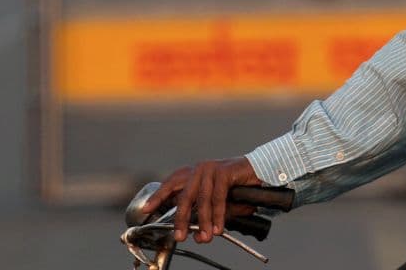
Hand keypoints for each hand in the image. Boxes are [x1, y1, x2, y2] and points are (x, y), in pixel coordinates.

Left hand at [140, 157, 262, 243]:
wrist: (260, 170)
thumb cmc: (237, 186)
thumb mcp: (216, 201)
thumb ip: (205, 214)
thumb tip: (198, 235)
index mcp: (194, 174)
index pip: (171, 184)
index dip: (158, 196)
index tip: (146, 210)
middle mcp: (199, 169)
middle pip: (184, 196)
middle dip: (181, 219)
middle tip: (180, 236)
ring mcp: (211, 168)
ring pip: (202, 200)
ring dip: (204, 222)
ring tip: (206, 237)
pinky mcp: (224, 171)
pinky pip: (218, 197)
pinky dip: (218, 215)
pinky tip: (219, 227)